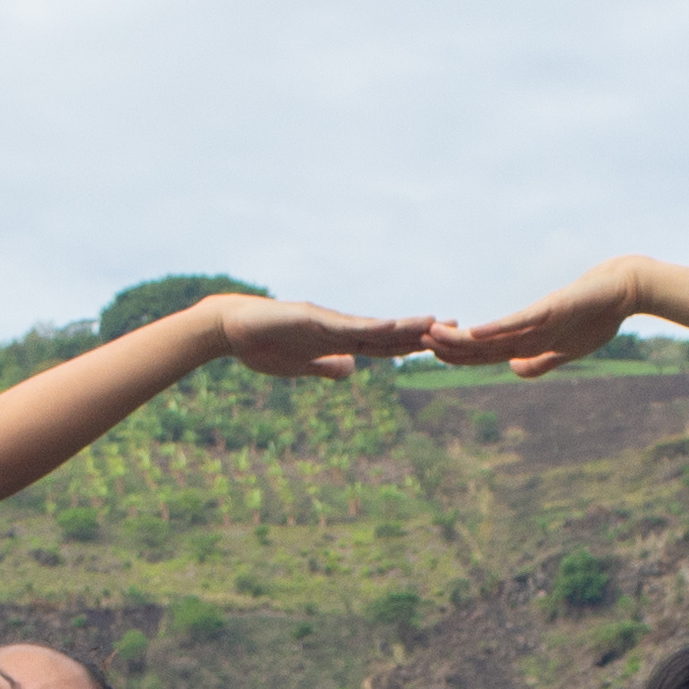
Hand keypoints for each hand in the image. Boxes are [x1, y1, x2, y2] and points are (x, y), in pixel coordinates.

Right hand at [213, 297, 439, 379]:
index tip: (441, 344)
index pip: (383, 346)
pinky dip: (369, 327)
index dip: (412, 345)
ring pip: (373, 326)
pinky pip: (345, 326)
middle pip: (387, 332)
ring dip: (404, 325)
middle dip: (421, 331)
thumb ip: (326, 366)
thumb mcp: (301, 366)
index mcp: (338, 341)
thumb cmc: (261, 345)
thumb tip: (351, 370)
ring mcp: (326, 321)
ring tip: (435, 322)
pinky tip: (391, 326)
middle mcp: (339, 327)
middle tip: (459, 327)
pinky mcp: (310, 318)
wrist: (229, 327)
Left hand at [433, 259, 644, 377]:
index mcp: (529, 339)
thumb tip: (512, 370)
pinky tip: (474, 332)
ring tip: (431, 334)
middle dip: (449, 345)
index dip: (459, 356)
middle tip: (416, 341)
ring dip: (462, 337)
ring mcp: (538, 318)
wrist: (625, 289)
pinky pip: (519, 322)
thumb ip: (540, 362)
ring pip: (493, 333)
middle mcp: (527, 328)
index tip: (432, 355)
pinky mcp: (551, 308)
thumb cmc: (599, 316)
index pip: (486, 352)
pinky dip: (497, 329)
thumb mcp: (566, 351)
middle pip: (482, 343)